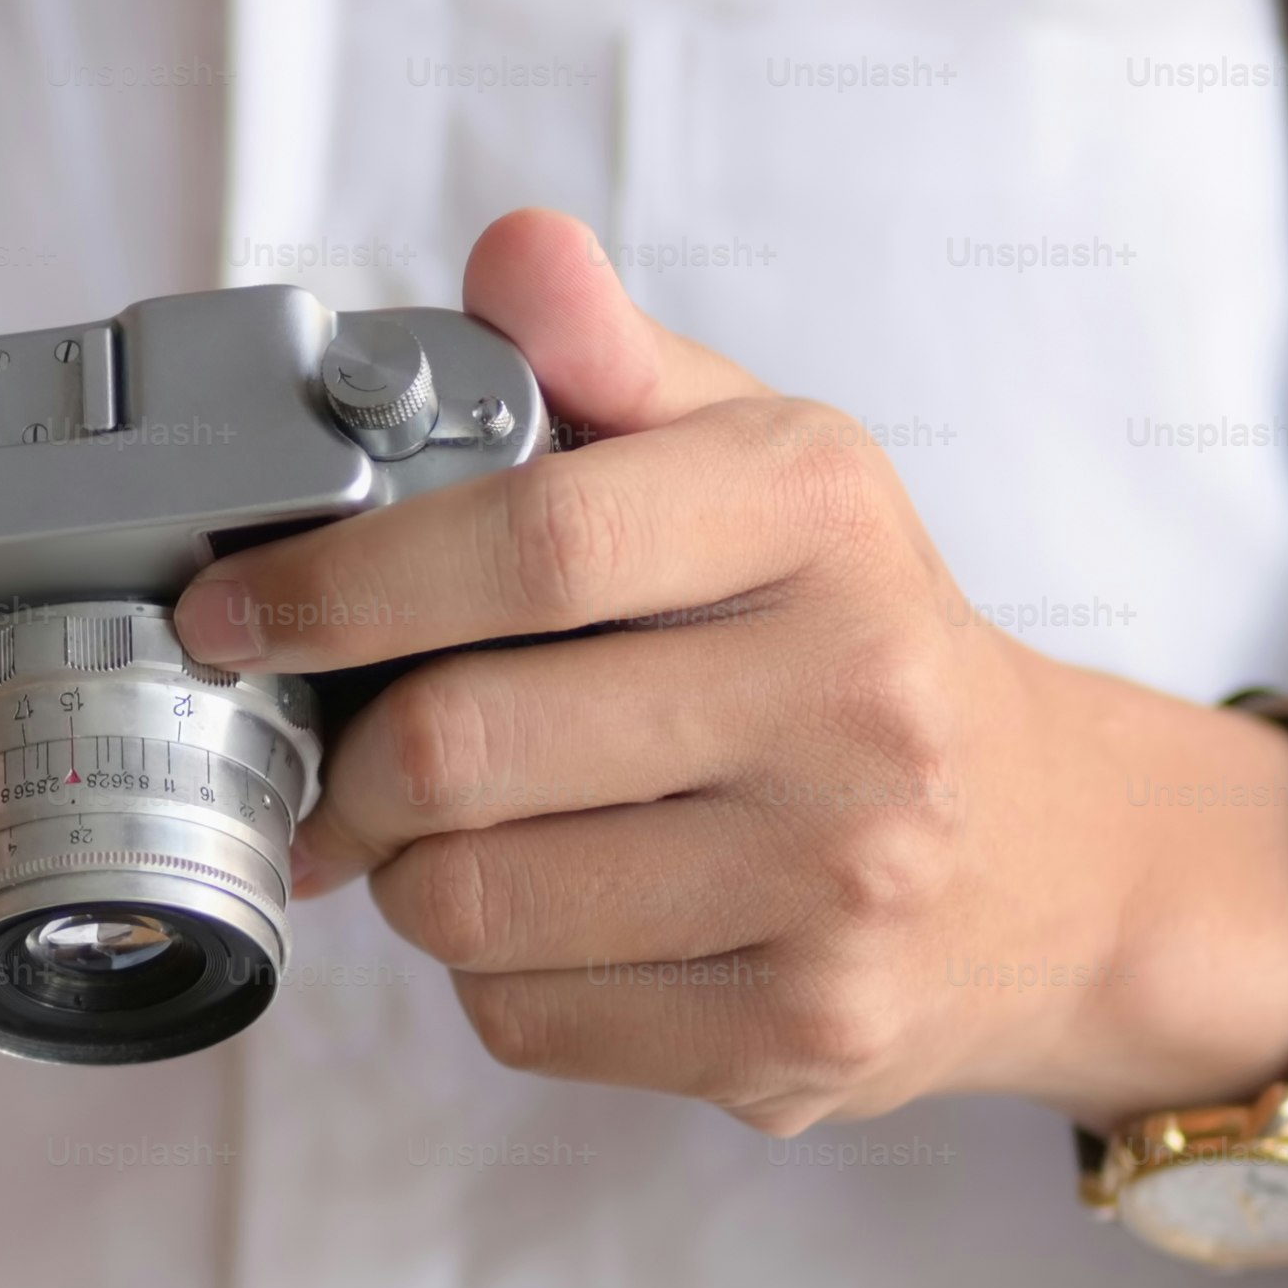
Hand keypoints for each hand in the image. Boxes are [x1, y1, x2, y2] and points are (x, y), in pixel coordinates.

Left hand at [176, 213, 1287, 1133]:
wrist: (1056, 862)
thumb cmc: (850, 637)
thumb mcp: (762, 466)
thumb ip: (612, 361)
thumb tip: (513, 253)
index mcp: (818, 518)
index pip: (530, 543)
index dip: (338, 583)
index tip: (231, 613)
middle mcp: (851, 699)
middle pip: (459, 745)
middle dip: (349, 757)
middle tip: (339, 747)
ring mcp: (839, 882)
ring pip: (469, 901)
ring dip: (412, 871)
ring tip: (467, 829)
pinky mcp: (805, 1034)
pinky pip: (527, 1018)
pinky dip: (496, 973)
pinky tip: (565, 916)